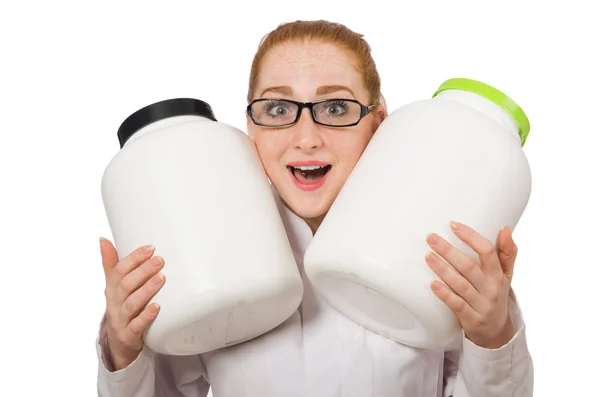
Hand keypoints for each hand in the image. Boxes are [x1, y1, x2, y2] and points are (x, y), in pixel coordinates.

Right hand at [100, 238, 165, 369]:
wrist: (119, 344)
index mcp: (111, 289)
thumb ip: (112, 264)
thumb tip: (103, 239)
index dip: (133, 259)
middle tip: (160, 260)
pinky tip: (157, 307)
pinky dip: (146, 316)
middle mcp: (114, 303)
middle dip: (143, 271)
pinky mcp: (129, 336)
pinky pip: (136, 326)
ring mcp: (121, 320)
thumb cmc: (121, 308)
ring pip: (131, 304)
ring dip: (146, 290)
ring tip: (161, 278)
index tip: (150, 248)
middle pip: (125, 285)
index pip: (118, 271)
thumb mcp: (114, 287)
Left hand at [424, 222, 517, 348]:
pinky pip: (456, 304)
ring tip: (428, 256)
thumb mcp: (506, 275)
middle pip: (469, 266)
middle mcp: (491, 288)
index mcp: (498, 275)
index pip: (487, 251)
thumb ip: (507, 252)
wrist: (496, 332)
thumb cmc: (496, 295)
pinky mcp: (471, 318)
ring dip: (443, 269)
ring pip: (460, 284)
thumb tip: (505, 228)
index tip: (453, 225)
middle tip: (431, 237)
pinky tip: (432, 284)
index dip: (470, 237)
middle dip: (448, 250)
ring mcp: (481, 304)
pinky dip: (445, 294)